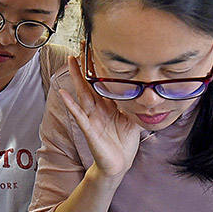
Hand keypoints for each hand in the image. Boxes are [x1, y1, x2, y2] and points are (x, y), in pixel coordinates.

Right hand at [58, 55, 141, 179]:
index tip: (96, 49)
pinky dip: (71, 104)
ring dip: (76, 78)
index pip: (102, 82)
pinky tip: (63, 93)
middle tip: (79, 47)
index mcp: (109, 105)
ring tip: (70, 62)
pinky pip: (79, 115)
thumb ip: (136, 104)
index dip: (99, 67)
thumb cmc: (124, 142)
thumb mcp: (134, 119)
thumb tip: (149, 90)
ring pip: (82, 94)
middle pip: (89, 83)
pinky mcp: (89, 130)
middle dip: (84, 66)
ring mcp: (92, 118)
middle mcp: (98, 109)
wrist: (119, 164)